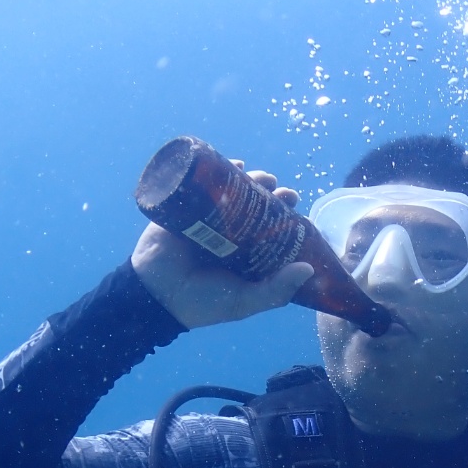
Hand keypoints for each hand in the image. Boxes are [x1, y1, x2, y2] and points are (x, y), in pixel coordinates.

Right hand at [131, 165, 312, 328]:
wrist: (158, 296)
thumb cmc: (204, 303)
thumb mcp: (245, 301)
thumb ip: (277, 290)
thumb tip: (309, 269)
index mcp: (246, 255)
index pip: (271, 230)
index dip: (286, 218)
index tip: (298, 209)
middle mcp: (230, 235)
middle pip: (255, 207)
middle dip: (272, 194)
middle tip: (282, 192)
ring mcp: (207, 220)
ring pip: (233, 193)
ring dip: (250, 179)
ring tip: (262, 177)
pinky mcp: (184, 208)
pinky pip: (202, 185)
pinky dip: (218, 171)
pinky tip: (234, 164)